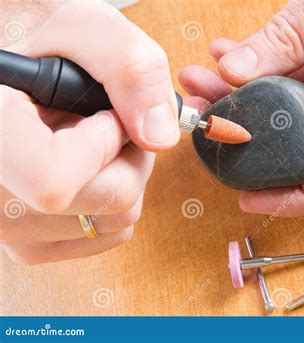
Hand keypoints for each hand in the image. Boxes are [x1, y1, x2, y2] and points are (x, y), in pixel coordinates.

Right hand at [0, 1, 178, 263]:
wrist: (24, 84)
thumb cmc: (51, 52)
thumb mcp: (86, 29)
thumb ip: (129, 67)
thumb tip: (160, 136)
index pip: (54, 181)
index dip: (101, 146)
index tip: (107, 116)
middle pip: (106, 202)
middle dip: (131, 155)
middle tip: (116, 122)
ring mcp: (9, 226)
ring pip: (114, 220)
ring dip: (125, 174)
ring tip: (98, 139)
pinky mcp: (32, 242)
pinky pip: (107, 232)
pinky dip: (115, 198)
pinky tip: (92, 167)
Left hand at [180, 0, 303, 216]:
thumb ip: (285, 36)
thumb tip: (232, 74)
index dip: (298, 197)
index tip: (252, 199)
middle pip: (301, 145)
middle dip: (248, 139)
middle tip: (205, 121)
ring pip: (290, 116)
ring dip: (242, 102)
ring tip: (203, 82)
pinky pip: (294, 86)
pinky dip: (259, 76)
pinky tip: (230, 57)